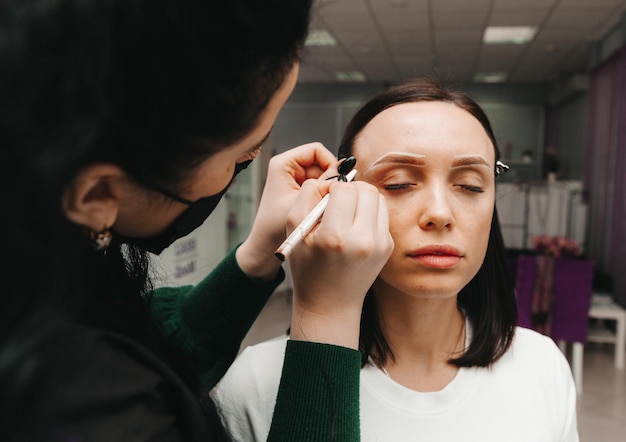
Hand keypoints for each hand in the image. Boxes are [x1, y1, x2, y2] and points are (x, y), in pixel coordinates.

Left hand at [236, 142, 337, 280]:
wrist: (265, 247)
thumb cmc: (275, 227)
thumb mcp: (303, 203)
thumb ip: (324, 185)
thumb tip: (345, 171)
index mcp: (283, 164)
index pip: (316, 150)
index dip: (330, 163)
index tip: (337, 182)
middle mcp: (288, 168)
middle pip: (321, 163)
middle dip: (330, 180)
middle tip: (333, 198)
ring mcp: (293, 180)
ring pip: (323, 177)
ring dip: (327, 190)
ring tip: (324, 208)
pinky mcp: (298, 192)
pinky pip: (319, 188)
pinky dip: (323, 197)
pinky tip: (321, 211)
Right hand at [287, 178, 393, 348]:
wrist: (330, 302)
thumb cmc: (307, 265)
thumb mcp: (295, 229)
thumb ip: (308, 195)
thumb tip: (330, 179)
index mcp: (336, 236)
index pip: (344, 189)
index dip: (332, 188)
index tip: (325, 200)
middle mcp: (363, 240)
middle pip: (366, 189)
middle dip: (350, 189)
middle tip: (338, 201)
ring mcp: (380, 244)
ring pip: (377, 198)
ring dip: (362, 198)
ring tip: (347, 212)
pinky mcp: (388, 246)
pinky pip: (382, 213)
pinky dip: (369, 213)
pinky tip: (355, 226)